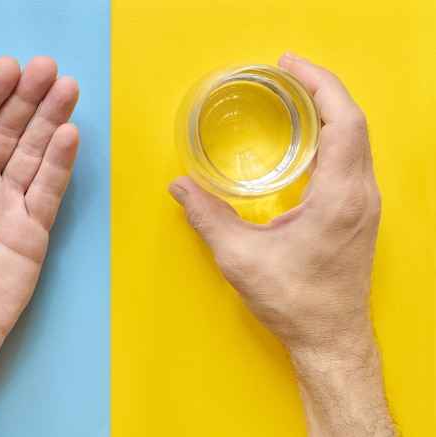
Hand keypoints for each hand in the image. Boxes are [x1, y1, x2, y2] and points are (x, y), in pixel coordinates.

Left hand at [0, 55, 78, 367]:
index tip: (9, 69)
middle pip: (6, 133)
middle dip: (27, 100)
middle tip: (49, 71)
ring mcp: (9, 204)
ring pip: (32, 154)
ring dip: (50, 122)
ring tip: (67, 91)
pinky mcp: (34, 228)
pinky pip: (48, 190)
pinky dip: (59, 164)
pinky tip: (69, 135)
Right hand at [169, 53, 396, 434]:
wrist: (330, 337)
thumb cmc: (296, 303)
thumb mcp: (241, 258)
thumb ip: (207, 217)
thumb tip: (181, 187)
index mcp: (339, 198)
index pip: (344, 122)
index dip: (319, 85)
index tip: (291, 67)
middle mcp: (360, 195)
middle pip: (353, 122)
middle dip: (321, 89)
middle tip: (286, 73)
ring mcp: (364, 204)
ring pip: (357, 139)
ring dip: (329, 111)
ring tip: (294, 97)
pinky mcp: (359, 214)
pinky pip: (352, 159)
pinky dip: (332, 135)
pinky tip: (306, 140)